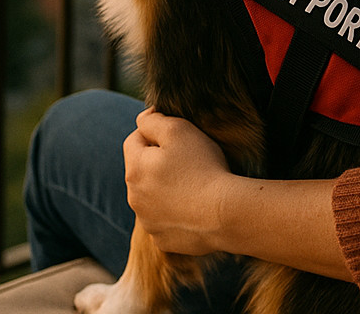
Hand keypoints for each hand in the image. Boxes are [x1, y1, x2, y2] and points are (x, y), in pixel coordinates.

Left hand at [123, 108, 236, 255]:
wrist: (225, 215)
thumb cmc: (203, 168)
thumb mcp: (178, 130)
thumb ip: (153, 121)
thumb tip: (143, 119)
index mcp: (134, 169)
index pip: (134, 140)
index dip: (155, 133)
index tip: (180, 138)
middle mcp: (134, 198)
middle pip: (142, 170)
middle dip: (158, 162)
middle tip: (189, 161)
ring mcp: (148, 222)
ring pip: (152, 197)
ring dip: (165, 188)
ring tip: (194, 184)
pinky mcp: (163, 240)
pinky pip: (165, 220)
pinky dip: (175, 213)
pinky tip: (195, 208)